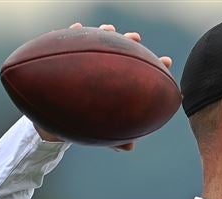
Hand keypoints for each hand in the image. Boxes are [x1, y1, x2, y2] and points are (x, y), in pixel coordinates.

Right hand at [33, 23, 173, 150]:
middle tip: (136, 38)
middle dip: (130, 41)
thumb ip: (113, 139)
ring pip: (97, 41)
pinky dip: (73, 33)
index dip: (155, 65)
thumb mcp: (98, 130)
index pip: (139, 71)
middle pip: (120, 50)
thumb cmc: (81, 121)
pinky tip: (77, 28)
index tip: (168, 62)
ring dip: (105, 32)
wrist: (53, 117)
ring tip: (109, 29)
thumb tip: (129, 147)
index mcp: (116, 83)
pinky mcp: (66, 56)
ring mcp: (86, 59)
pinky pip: (69, 41)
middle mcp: (103, 67)